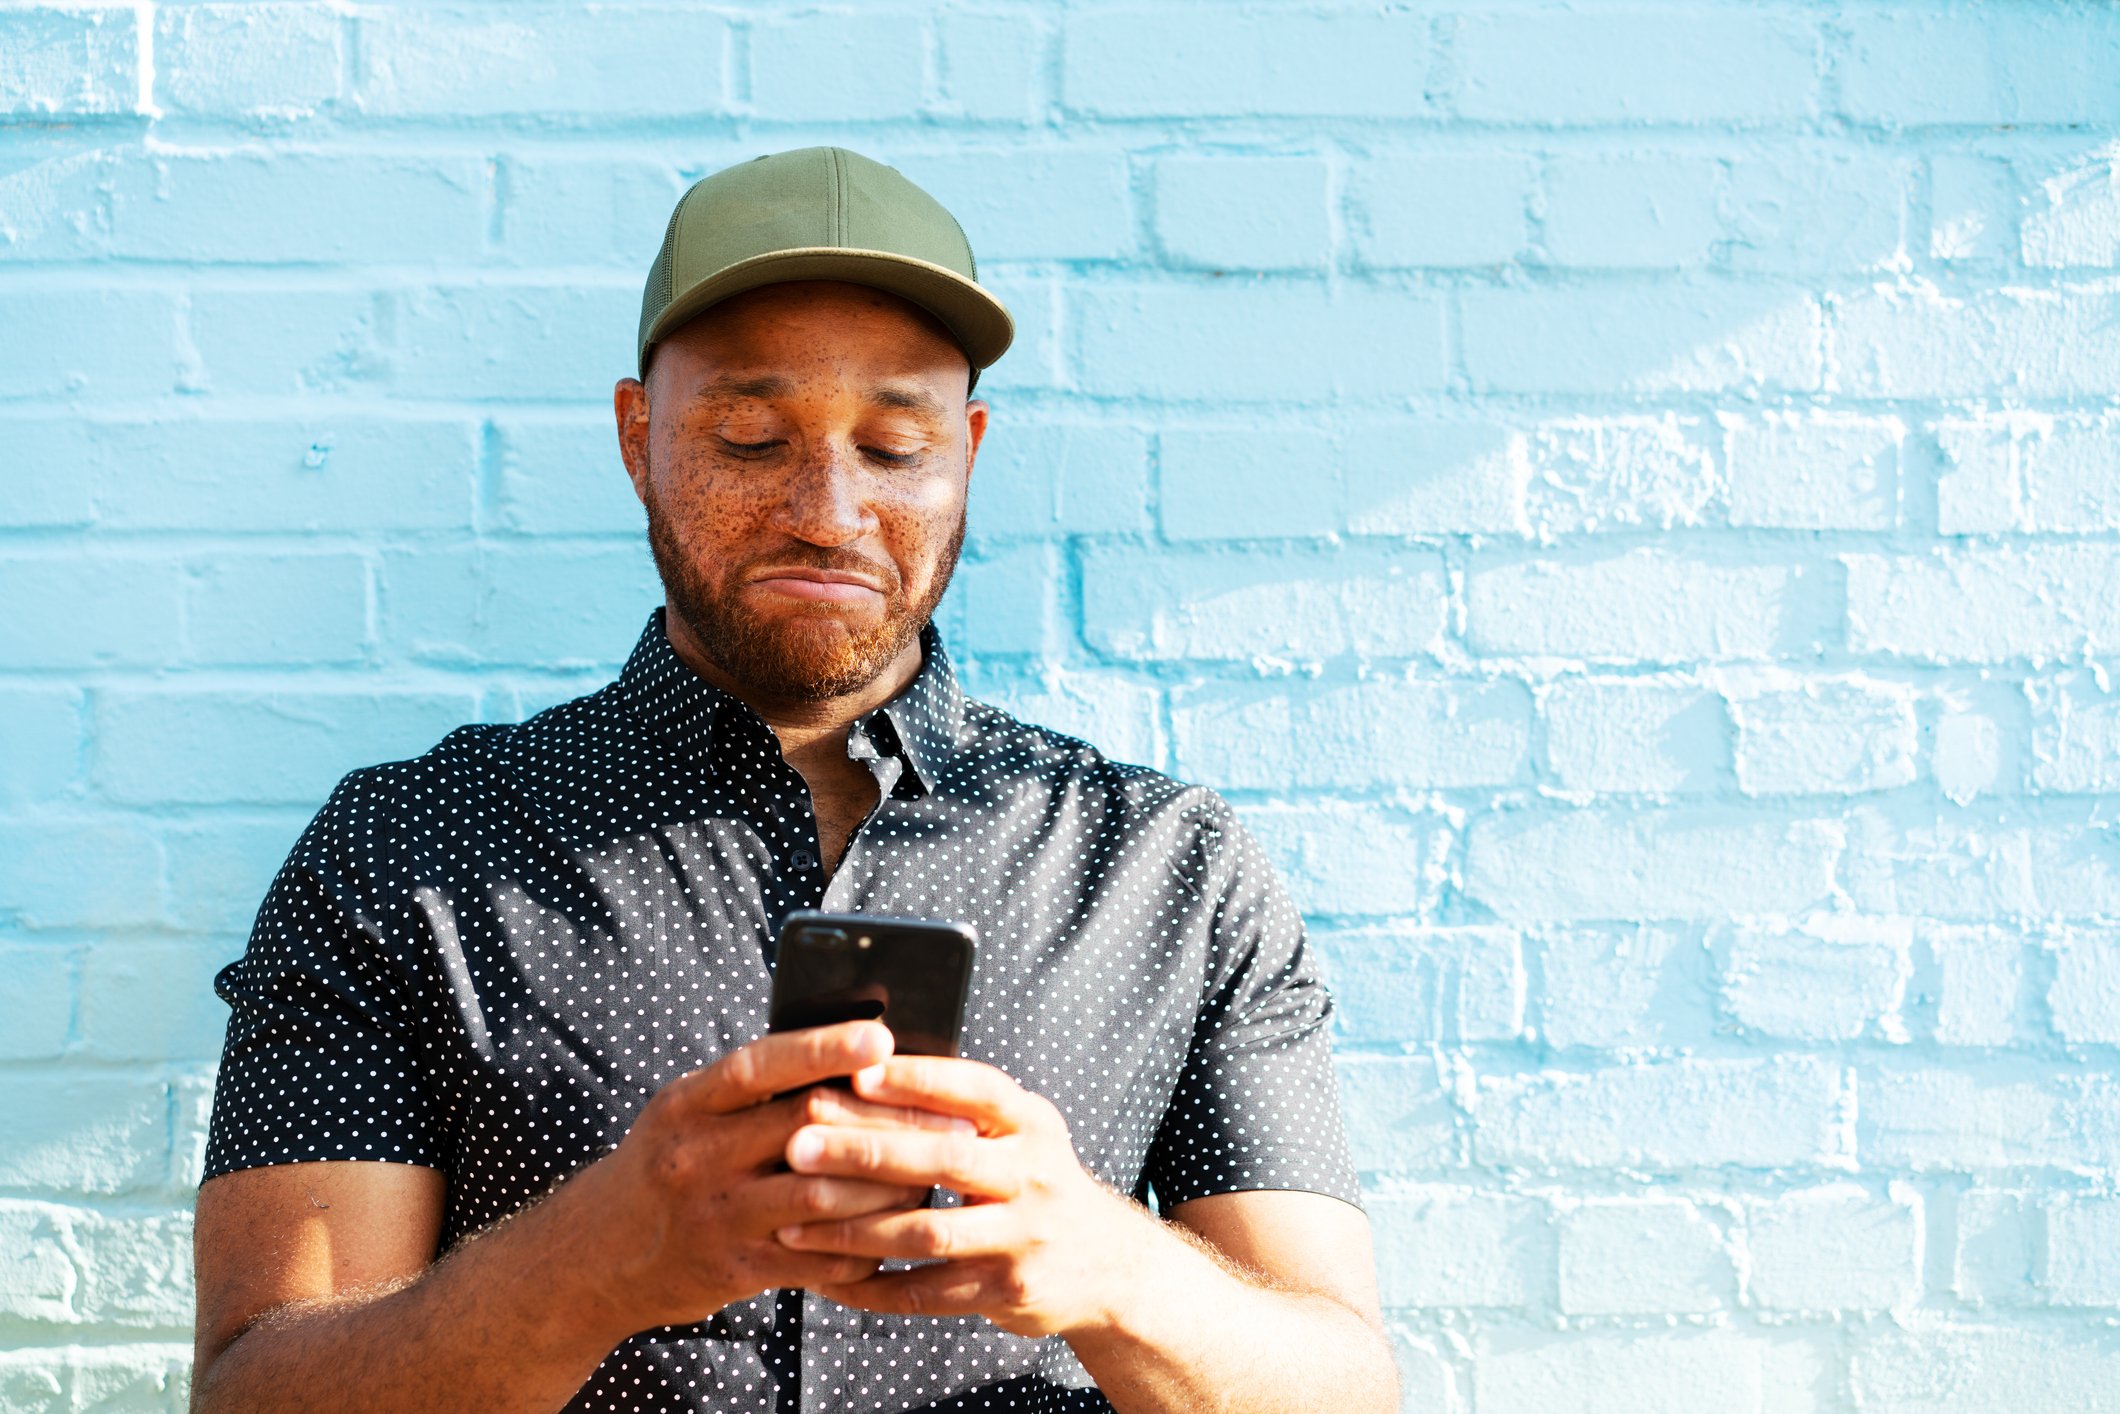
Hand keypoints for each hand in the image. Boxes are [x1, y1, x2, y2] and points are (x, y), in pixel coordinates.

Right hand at [568, 1021, 970, 1334]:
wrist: (599, 1254)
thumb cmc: (668, 1162)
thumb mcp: (687, 1110)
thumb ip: (754, 1088)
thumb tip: (854, 1050)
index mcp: (687, 1103)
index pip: (758, 1065)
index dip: (821, 1048)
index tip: (881, 1036)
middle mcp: (696, 1156)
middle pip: (804, 1129)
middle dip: (884, 1123)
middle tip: (947, 1119)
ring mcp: (715, 1217)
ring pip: (821, 1198)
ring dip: (885, 1187)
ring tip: (932, 1174)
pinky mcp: (734, 1270)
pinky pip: (816, 1258)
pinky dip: (863, 1244)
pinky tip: (896, 1229)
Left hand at [774, 1056, 1158, 1338]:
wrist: (1107, 1264)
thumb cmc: (1036, 1181)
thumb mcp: (1021, 1131)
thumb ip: (961, 1106)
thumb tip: (864, 1062)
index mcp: (1031, 1122)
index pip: (974, 1088)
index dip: (916, 1080)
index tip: (854, 1071)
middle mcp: (1033, 1175)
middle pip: (944, 1158)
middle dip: (865, 1151)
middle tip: (798, 1144)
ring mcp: (1023, 1238)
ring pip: (927, 1233)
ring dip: (853, 1229)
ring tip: (793, 1222)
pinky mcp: (1006, 1292)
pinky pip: (926, 1293)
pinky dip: (871, 1287)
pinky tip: (825, 1278)